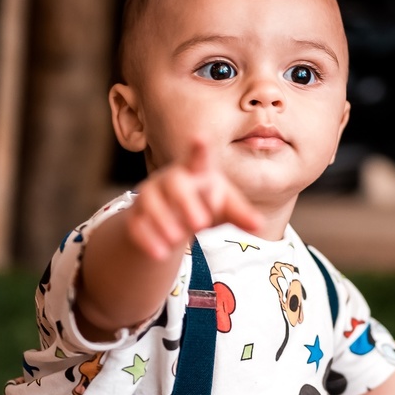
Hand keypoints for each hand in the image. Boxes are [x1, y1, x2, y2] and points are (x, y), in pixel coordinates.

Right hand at [124, 140, 261, 259]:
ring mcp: (149, 196)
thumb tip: (259, 224)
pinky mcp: (136, 217)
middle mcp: (170, 180)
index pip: (198, 159)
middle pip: (174, 183)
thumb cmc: (203, 204)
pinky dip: (147, 239)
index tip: (201, 139)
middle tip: (200, 223)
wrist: (170, 219)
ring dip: (163, 220)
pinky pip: (136, 225)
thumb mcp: (225, 207)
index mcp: (196, 173)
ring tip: (177, 239)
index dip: (199, 150)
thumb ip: (241, 214)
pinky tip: (160, 254)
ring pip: (150, 203)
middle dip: (185, 201)